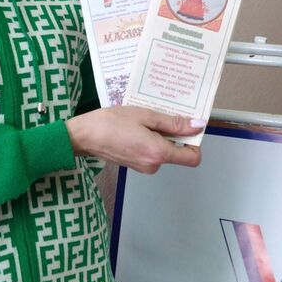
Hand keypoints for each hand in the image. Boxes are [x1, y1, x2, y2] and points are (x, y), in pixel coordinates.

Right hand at [65, 106, 203, 173]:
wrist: (83, 136)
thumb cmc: (111, 123)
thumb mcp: (144, 116)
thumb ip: (173, 123)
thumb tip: (197, 125)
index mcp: (158, 153)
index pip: (192, 158)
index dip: (195, 142)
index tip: (187, 126)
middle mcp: (153, 164)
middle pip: (177, 152)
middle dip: (173, 134)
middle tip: (158, 115)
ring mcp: (143, 167)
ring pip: (163, 151)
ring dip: (159, 135)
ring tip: (142, 120)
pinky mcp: (135, 165)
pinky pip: (151, 152)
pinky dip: (149, 140)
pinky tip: (135, 127)